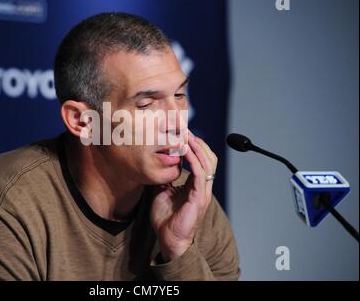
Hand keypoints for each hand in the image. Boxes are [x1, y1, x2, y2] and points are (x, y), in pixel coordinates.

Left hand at [150, 130, 216, 261]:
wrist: (169, 239)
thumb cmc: (166, 219)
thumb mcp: (164, 193)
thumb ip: (166, 179)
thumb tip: (160, 165)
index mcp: (197, 186)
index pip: (203, 161)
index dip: (196, 147)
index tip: (184, 135)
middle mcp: (204, 187)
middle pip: (210, 159)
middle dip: (200, 143)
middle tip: (186, 131)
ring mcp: (203, 192)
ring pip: (208, 163)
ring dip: (198, 148)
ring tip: (187, 136)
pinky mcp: (199, 197)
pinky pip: (200, 173)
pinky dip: (194, 159)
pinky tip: (185, 150)